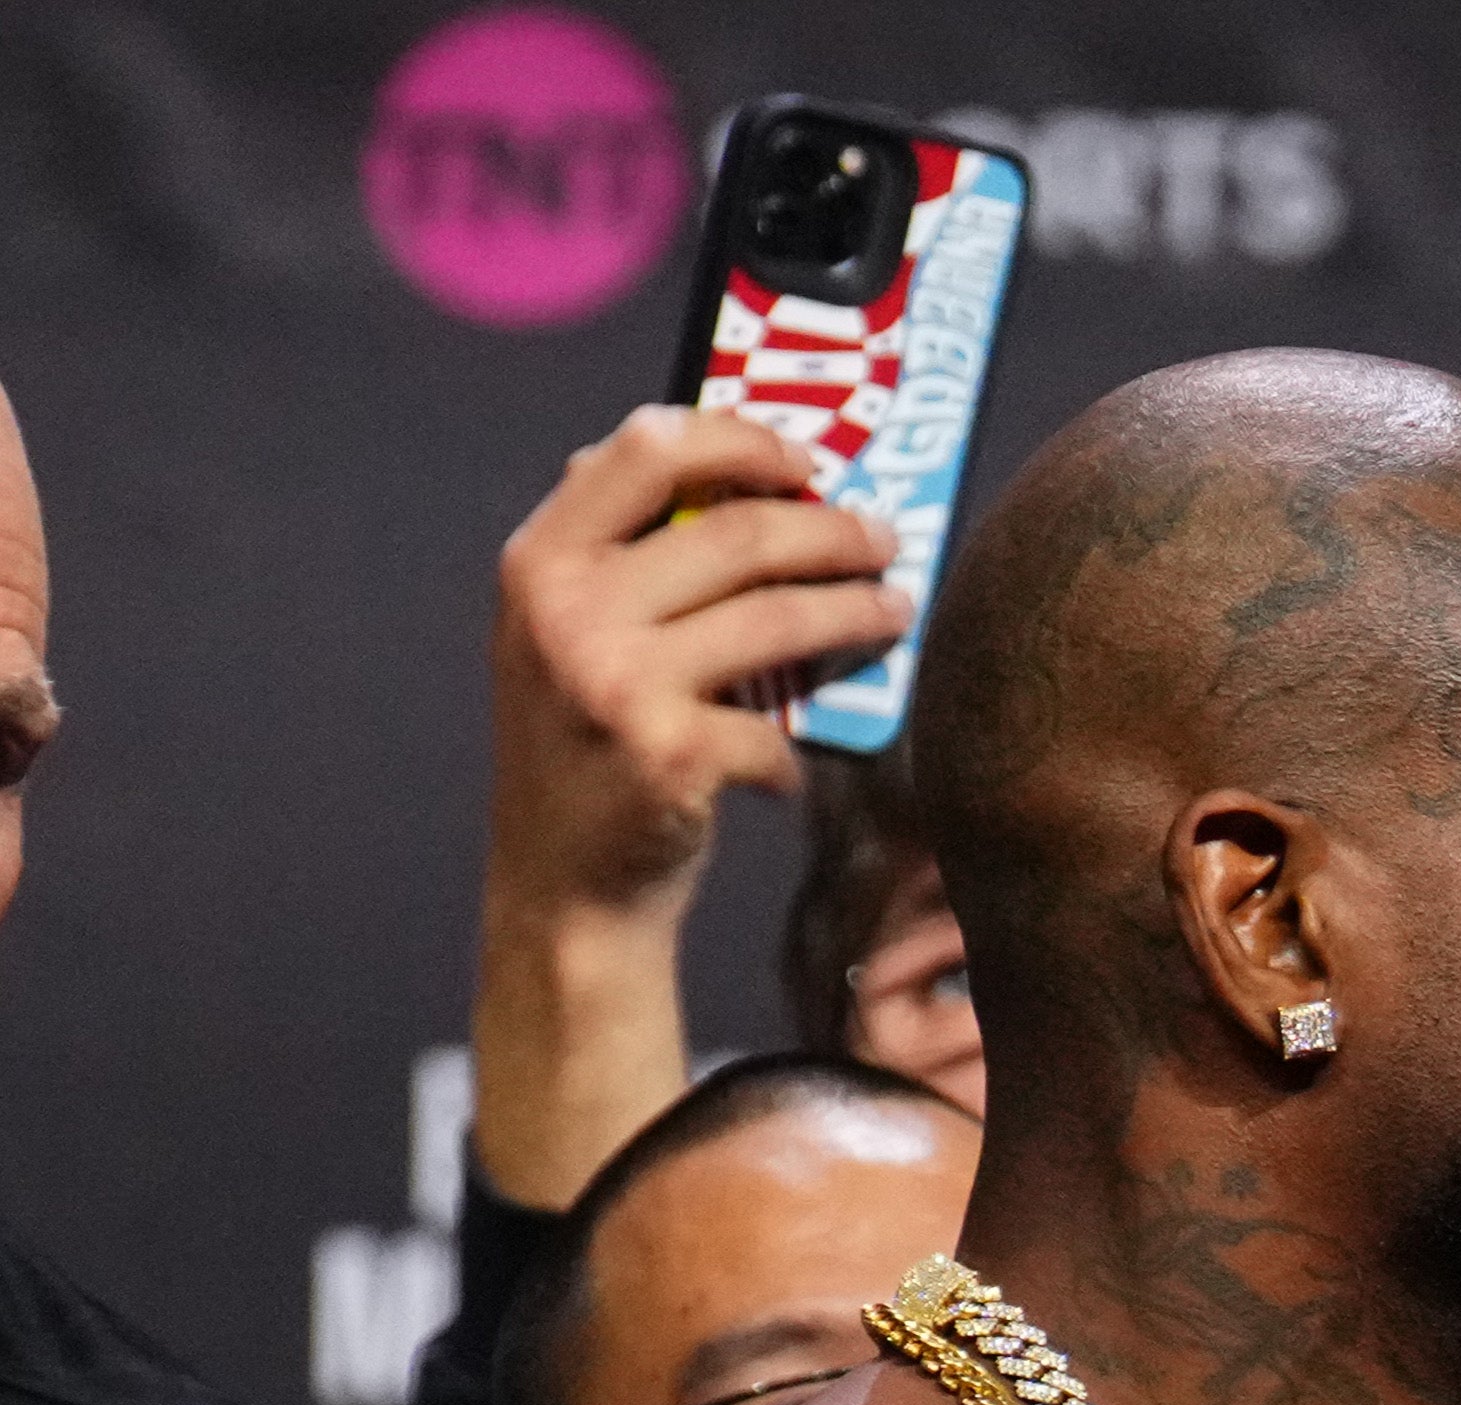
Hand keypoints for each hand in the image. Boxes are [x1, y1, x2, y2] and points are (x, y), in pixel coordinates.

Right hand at [486, 405, 903, 926]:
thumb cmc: (585, 747)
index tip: (809, 461)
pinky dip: (799, 752)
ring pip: (780, 617)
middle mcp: (568, 609)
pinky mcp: (669, 753)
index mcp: (540, 560)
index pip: (646, 447)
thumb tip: (730, 464)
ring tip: (898, 612)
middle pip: (739, 531)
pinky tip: (798, 765)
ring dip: (859, 613)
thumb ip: (618, 555)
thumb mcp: (563, 634)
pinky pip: (777, 729)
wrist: (562, 885)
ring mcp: (616, 680)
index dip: (742, 439)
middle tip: (887, 541)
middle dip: (836, 532)